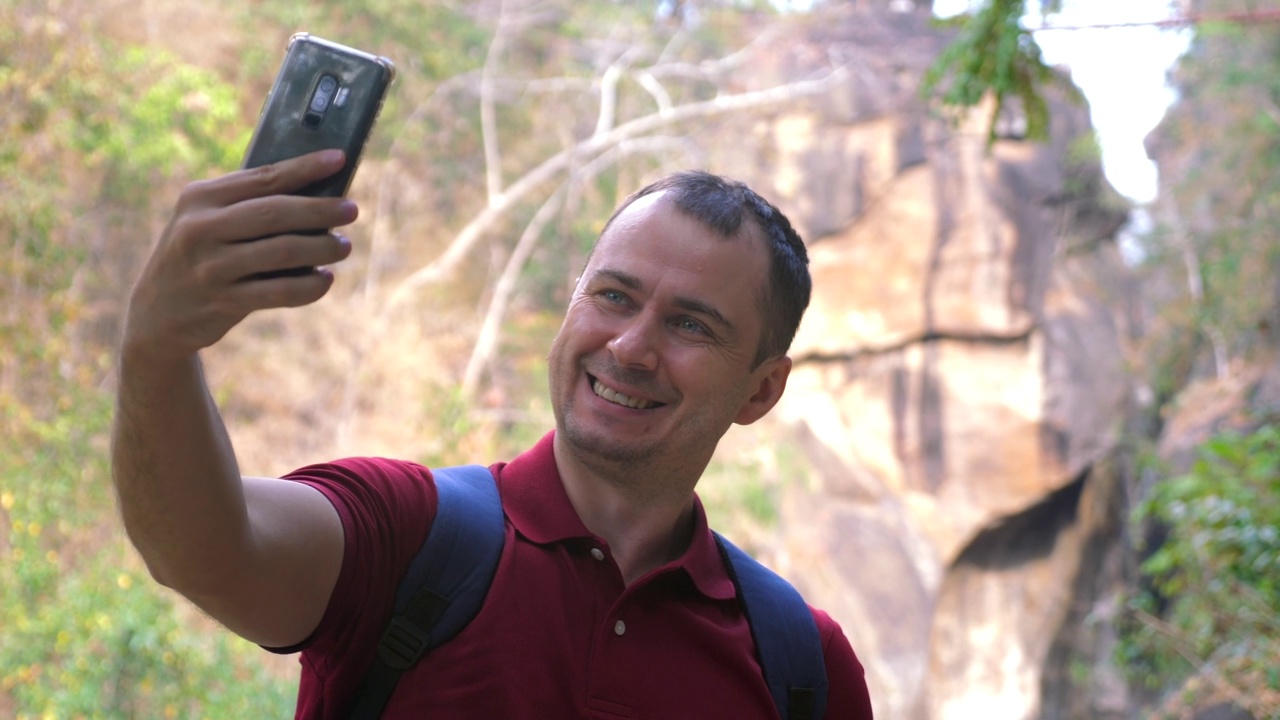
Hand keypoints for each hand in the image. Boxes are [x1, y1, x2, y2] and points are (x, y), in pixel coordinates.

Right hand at [123, 150, 357, 361]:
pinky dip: (309, 286)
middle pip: (274, 213)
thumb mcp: (207, 221)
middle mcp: (201, 228)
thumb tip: (318, 193)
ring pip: (281, 252)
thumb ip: (247, 206)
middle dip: (320, 210)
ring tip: (344, 246)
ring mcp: (210, 267)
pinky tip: (325, 279)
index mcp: (199, 198)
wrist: (157, 314)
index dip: (304, 168)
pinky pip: (279, 292)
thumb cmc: (200, 255)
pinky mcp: (222, 301)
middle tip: (352, 209)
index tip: (338, 160)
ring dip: (321, 248)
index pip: (262, 178)